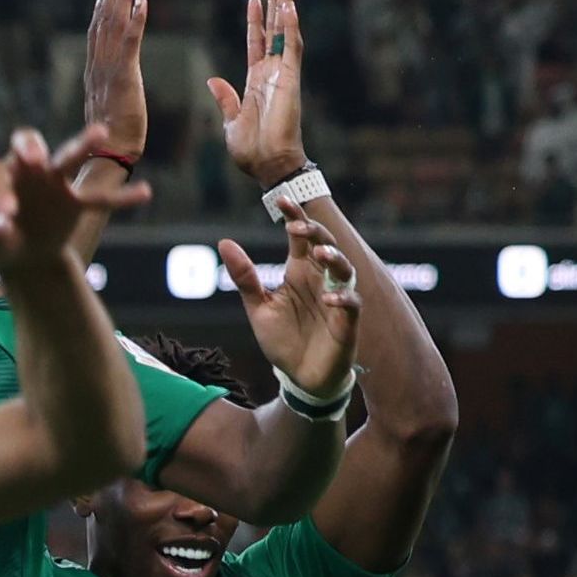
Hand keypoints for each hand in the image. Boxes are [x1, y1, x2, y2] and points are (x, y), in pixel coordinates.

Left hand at [0, 123, 155, 273]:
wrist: (21, 256)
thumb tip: (3, 225)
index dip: (0, 190)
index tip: (8, 215)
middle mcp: (24, 170)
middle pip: (25, 143)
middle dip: (30, 147)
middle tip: (36, 159)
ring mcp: (53, 181)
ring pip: (68, 157)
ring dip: (82, 144)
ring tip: (101, 131)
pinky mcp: (76, 199)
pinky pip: (101, 197)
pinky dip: (121, 196)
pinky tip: (146, 193)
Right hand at [82, 0, 150, 171]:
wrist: (110, 158)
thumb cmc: (112, 141)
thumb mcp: (111, 111)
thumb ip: (112, 93)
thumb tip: (116, 88)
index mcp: (95, 75)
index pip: (98, 34)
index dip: (102, 7)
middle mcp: (97, 68)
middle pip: (101, 22)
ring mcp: (108, 73)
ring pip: (113, 27)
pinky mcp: (124, 80)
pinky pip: (130, 44)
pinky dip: (135, 22)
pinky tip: (142, 1)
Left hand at [212, 0, 308, 185]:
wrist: (267, 165)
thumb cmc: (251, 150)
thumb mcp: (231, 121)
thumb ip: (226, 99)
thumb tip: (214, 81)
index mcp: (257, 81)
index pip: (257, 42)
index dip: (256, 21)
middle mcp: (273, 72)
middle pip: (275, 29)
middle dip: (276, 3)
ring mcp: (284, 73)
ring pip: (287, 31)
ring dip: (286, 6)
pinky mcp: (291, 79)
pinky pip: (292, 47)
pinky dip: (291, 27)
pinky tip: (289, 6)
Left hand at [220, 209, 358, 403]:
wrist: (299, 377)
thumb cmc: (282, 339)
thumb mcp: (257, 307)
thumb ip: (245, 277)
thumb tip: (225, 242)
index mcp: (299, 271)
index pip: (300, 237)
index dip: (294, 217)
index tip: (281, 199)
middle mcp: (321, 279)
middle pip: (324, 245)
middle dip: (314, 233)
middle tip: (296, 227)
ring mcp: (337, 298)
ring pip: (344, 269)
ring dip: (334, 258)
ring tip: (319, 253)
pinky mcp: (347, 322)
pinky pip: (351, 305)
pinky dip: (342, 299)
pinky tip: (330, 297)